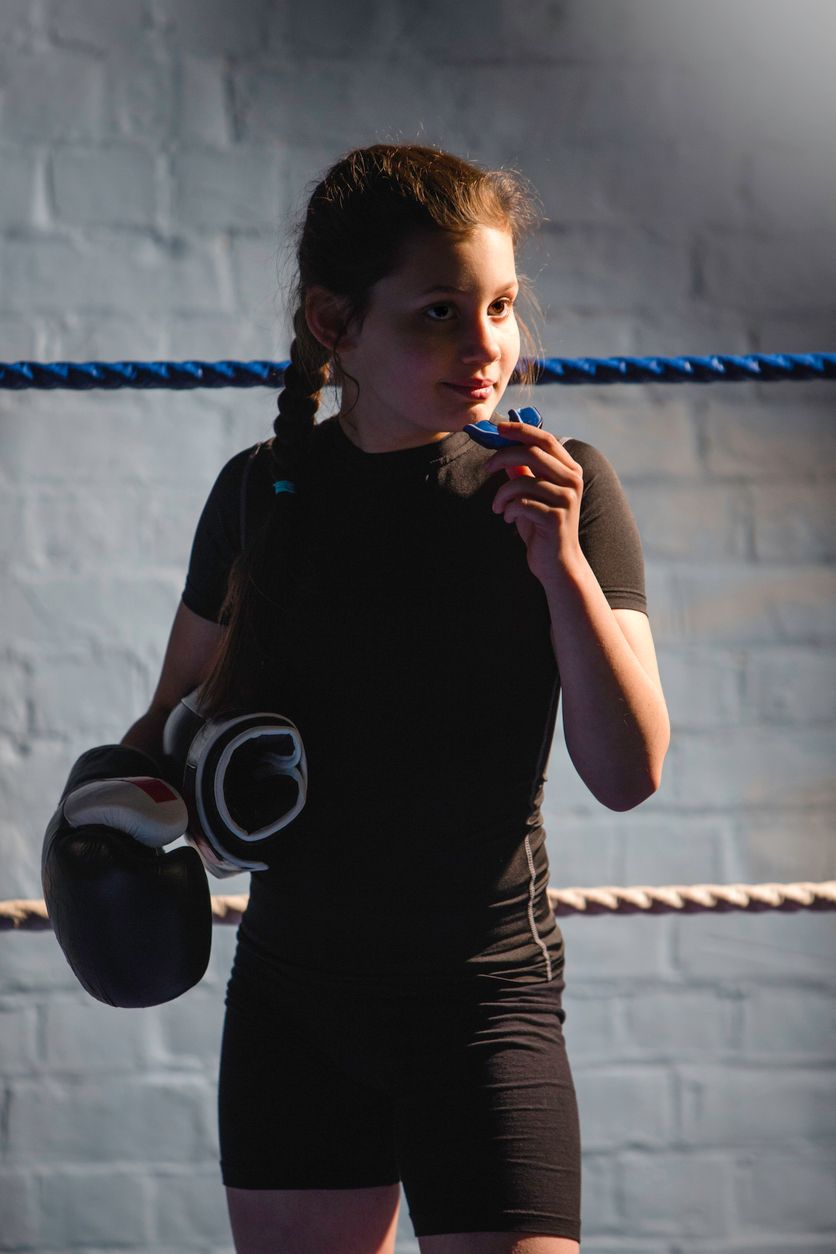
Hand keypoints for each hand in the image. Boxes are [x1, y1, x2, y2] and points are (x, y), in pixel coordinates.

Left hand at [484, 419, 584, 587]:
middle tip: (487, 468)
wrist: (557, 563)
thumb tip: (504, 448)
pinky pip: (521, 503)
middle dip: (503, 457)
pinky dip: (508, 509)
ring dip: (502, 493)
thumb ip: (523, 472)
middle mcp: (572, 481)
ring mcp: (566, 499)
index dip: (521, 430)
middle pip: (532, 453)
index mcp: (570, 470)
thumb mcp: (531, 495)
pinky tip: (508, 519)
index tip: (498, 428)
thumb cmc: (542, 527)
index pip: (545, 440)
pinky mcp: (555, 518)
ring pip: (522, 481)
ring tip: (498, 506)